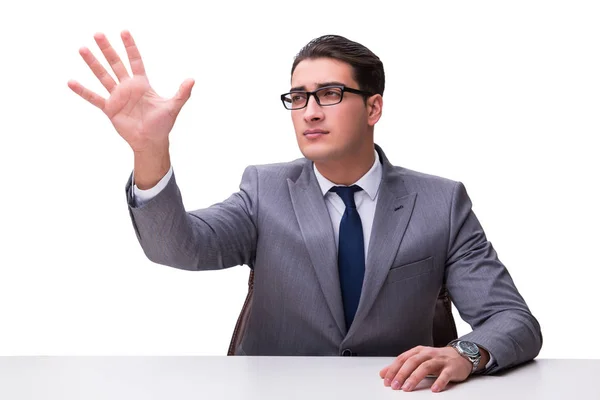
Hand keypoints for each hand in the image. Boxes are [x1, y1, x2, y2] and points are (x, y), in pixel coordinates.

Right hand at [68, 31, 194, 152]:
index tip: (123, 32)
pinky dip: (83, 91)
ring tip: (83, 49)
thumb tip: (192, 80)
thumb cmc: (162, 124)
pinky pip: (94, 98)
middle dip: (108, 49)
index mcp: (142, 84)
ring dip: (93, 64)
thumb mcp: (173, 107)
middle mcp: (127, 87)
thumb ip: (182, 93)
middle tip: (98, 34)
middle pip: (116, 64)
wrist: (151, 141)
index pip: (135, 60)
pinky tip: (71, 82)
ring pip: (103, 76)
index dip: (130, 47)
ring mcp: (117, 97)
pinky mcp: (110, 109)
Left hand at [379, 345, 472, 392]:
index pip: (402, 358)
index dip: (393, 369)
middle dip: (402, 374)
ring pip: (426, 367)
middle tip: (394, 386)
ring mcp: (440, 360)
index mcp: (418, 351)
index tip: (386, 380)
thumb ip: (401, 367)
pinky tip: (434, 389)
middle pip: (412, 362)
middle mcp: (428, 354)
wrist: (460, 356)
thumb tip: (383, 374)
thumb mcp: (418, 360)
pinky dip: (439, 382)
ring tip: (407, 388)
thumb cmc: (436, 359)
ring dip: (415, 378)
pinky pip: (445, 375)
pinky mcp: (451, 368)